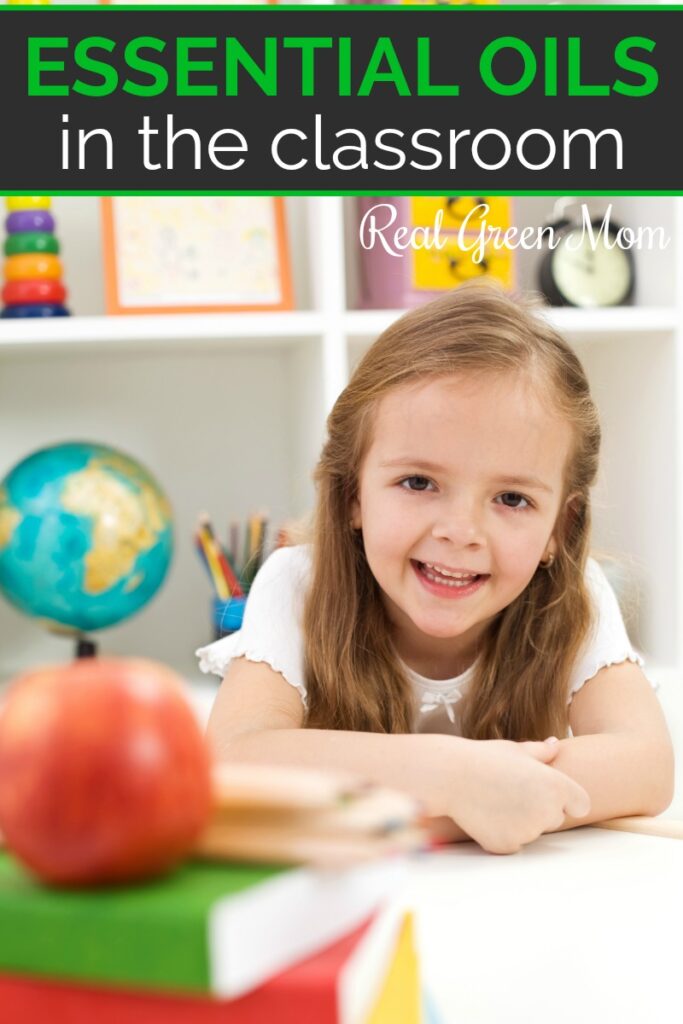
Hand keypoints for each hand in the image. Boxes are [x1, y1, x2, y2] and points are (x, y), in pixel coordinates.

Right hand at [447, 737, 590, 854]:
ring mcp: (528, 832)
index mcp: (556, 786)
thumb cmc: (484, 758)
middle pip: (555, 818)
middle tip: (512, 791)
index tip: (550, 794)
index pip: (580, 804)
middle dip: (540, 809)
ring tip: (496, 800)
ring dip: (521, 821)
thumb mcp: (515, 749)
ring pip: (533, 831)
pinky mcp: (508, 845)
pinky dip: (503, 833)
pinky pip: (513, 842)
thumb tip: (556, 745)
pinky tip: (487, 814)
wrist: (451, 776)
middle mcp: (547, 811)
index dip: (568, 800)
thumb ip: (541, 752)